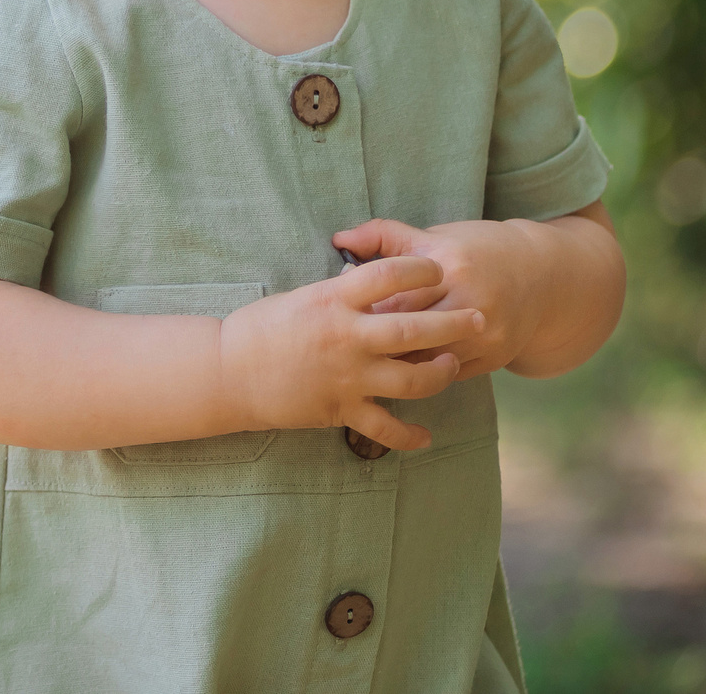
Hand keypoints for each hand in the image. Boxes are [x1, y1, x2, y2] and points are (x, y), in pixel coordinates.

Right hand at [216, 257, 484, 451]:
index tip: (437, 269)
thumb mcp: (302, 296)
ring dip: (440, 374)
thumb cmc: (259, 328)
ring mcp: (347, 377)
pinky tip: (426, 436)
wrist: (227, 372)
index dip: (419, 269)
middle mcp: (346, 337)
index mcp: (333, 300)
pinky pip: (385, 428)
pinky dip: (410, 435)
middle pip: (415, 329)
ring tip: (452, 366)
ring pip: (412, 381)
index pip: (389, 275)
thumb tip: (375, 285)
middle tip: (479, 318)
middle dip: (454, 323)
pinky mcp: (340, 409)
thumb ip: (341, 294)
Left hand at [329, 217, 544, 378]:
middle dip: (374, 344)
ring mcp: (487, 332)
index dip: (363, 311)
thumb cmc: (476, 250)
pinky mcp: (496, 356)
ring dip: (396, 367)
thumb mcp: (433, 236)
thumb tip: (338, 239)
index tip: (338, 320)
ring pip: (428, 361)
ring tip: (367, 367)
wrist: (541, 274)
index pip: (394, 296)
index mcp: (450, 264)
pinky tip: (399, 377)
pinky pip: (449, 376)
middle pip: (409, 332)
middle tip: (344, 351)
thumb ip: (384, 236)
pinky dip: (423, 377)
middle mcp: (470, 299)